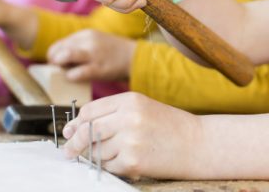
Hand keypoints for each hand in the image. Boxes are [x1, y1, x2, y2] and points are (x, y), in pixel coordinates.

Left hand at [47, 29, 135, 81]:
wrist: (133, 57)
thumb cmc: (110, 52)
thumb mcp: (94, 41)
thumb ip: (77, 47)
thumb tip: (56, 60)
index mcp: (85, 34)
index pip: (58, 45)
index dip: (54, 57)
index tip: (58, 65)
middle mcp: (88, 41)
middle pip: (58, 50)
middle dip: (54, 63)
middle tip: (61, 71)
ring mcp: (94, 54)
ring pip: (65, 56)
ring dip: (60, 67)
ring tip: (66, 74)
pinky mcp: (100, 68)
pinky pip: (78, 72)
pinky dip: (71, 76)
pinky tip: (75, 78)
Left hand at [62, 92, 201, 178]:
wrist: (198, 144)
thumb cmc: (170, 126)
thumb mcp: (143, 108)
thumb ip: (113, 113)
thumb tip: (77, 128)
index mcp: (130, 100)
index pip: (90, 111)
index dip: (75, 124)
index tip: (69, 132)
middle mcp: (128, 118)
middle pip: (87, 132)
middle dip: (75, 144)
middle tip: (70, 151)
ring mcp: (130, 140)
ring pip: (96, 152)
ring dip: (97, 157)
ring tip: (116, 154)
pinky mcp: (133, 161)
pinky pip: (109, 167)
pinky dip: (112, 167)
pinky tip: (125, 162)